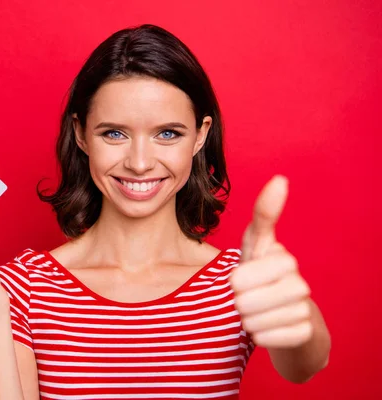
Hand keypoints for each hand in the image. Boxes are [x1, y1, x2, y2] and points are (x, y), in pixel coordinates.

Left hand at [230, 175, 312, 348]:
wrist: (288, 320)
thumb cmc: (263, 278)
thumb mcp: (255, 246)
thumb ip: (263, 216)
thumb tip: (281, 179)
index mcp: (281, 257)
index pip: (241, 273)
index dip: (238, 279)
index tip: (242, 279)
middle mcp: (297, 279)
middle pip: (241, 298)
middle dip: (238, 301)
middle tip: (249, 297)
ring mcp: (303, 306)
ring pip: (252, 320)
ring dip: (248, 321)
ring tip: (259, 312)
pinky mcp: (305, 332)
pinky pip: (264, 338)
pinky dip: (259, 337)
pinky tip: (269, 327)